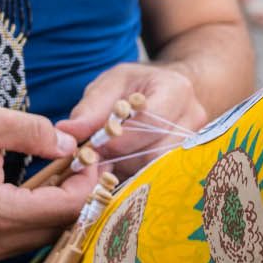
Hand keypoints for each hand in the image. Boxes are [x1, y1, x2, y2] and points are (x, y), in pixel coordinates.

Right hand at [0, 105, 95, 261]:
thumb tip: (70, 143)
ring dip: (63, 203)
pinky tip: (43, 183)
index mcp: (0, 215)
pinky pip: (29, 234)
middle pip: (64, 226)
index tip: (92, 155)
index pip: (69, 208)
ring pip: (48, 233)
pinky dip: (43, 211)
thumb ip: (33, 131)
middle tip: (85, 160)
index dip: (90, 181)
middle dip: (81, 193)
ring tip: (66, 168)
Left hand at [59, 61, 210, 173]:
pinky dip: (134, 177)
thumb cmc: (138, 85)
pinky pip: (159, 178)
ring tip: (106, 163)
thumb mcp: (112, 83)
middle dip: (122, 158)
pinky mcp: (187, 163)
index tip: (93, 145)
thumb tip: (67, 131)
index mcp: (176, 90)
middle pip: (156, 152)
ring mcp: (195, 144)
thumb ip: (92, 107)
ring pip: (158, 169)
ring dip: (127, 171)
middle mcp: (193, 118)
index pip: (148, 121)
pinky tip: (119, 171)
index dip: (118, 138)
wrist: (169, 91)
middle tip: (95, 160)